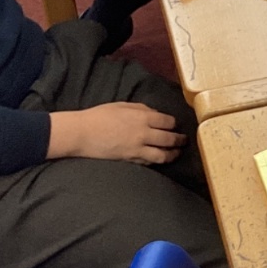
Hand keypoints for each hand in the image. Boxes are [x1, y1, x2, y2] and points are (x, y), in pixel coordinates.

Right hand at [47, 102, 184, 164]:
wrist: (82, 133)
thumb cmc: (100, 116)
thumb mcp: (122, 105)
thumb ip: (142, 109)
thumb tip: (156, 114)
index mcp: (142, 117)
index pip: (167, 122)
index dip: (174, 124)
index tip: (176, 125)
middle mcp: (144, 133)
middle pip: (169, 139)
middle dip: (179, 140)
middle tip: (184, 140)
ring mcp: (138, 149)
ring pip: (162, 155)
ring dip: (172, 154)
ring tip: (177, 153)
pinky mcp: (130, 159)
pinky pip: (149, 162)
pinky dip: (157, 160)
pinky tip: (160, 159)